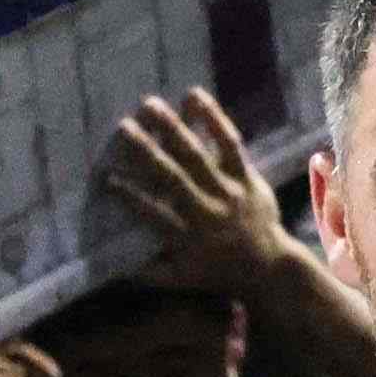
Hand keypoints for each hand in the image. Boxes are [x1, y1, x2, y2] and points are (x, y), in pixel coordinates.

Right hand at [101, 88, 299, 294]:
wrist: (269, 265)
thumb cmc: (217, 272)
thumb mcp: (181, 280)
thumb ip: (148, 273)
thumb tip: (113, 266)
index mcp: (188, 237)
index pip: (153, 214)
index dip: (130, 196)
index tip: (107, 177)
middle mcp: (207, 211)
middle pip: (173, 177)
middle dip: (147, 152)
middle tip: (123, 127)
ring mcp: (229, 191)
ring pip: (198, 155)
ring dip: (173, 128)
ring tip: (149, 104)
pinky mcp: (247, 176)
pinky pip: (230, 145)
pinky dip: (214, 120)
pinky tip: (194, 96)